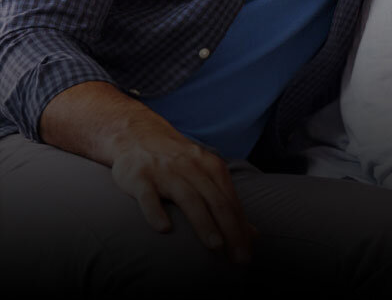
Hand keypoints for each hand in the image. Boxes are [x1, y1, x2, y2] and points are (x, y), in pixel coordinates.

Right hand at [105, 113, 256, 262]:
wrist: (138, 135)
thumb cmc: (178, 163)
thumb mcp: (206, 175)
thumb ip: (227, 203)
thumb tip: (252, 234)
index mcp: (212, 167)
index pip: (231, 202)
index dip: (241, 229)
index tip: (247, 254)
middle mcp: (192, 168)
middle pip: (216, 201)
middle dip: (230, 230)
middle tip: (238, 258)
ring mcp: (165, 171)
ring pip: (189, 199)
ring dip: (204, 223)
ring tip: (216, 246)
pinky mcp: (139, 176)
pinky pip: (148, 195)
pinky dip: (156, 211)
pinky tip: (164, 229)